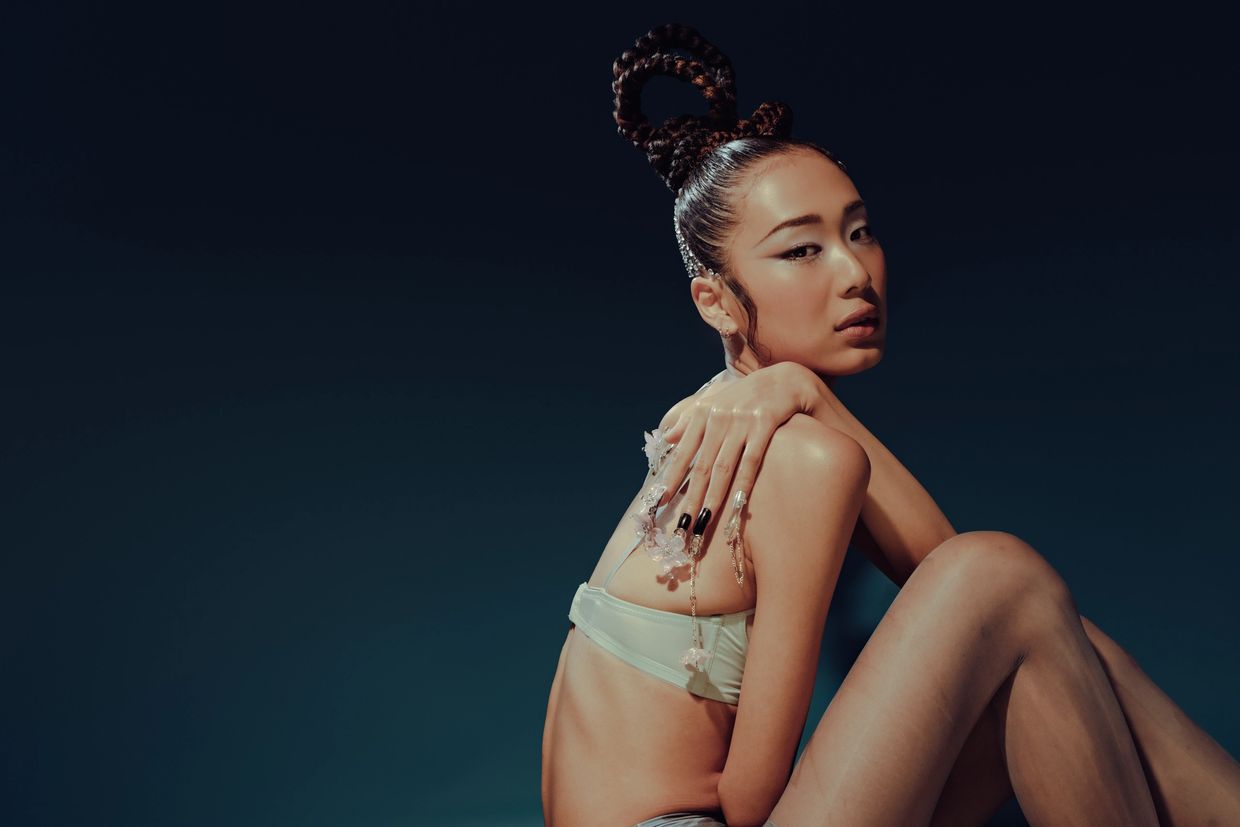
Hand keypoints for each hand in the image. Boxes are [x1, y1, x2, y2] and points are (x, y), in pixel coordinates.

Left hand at [651, 361, 828, 540]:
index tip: (659, 503)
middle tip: (682, 527)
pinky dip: (743, 483)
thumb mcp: (716, 402)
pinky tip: (735, 504)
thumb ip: (691, 419)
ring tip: (702, 523)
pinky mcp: (765, 422)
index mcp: (703, 413)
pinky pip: (752, 459)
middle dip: (691, 499)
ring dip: (712, 498)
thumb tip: (667, 438)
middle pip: (702, 466)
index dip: (670, 479)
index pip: (682, 453)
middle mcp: (719, 416)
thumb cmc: (748, 396)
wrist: (786, 379)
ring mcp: (742, 419)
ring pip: (724, 467)